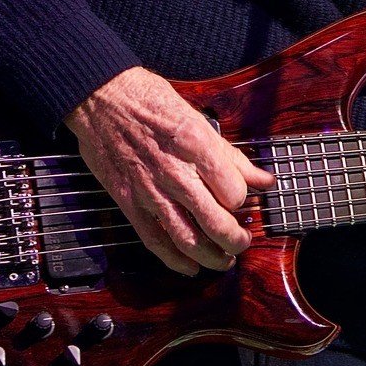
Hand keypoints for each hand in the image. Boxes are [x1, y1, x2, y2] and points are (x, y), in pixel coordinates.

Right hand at [66, 66, 276, 275]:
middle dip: (236, 240)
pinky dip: (175, 260)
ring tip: (224, 260)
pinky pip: (154, 241)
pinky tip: (190, 266)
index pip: (234, 191)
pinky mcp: (129, 202)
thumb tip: (263, 179)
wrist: (102, 99)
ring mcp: (150, 190)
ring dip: (211, 257)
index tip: (242, 199)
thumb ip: (231, 156)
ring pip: (188, 238)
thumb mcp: (199, 119)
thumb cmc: (150, 102)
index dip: (243, 200)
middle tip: (243, 241)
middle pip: (215, 222)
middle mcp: (175, 172)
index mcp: (197, 146)